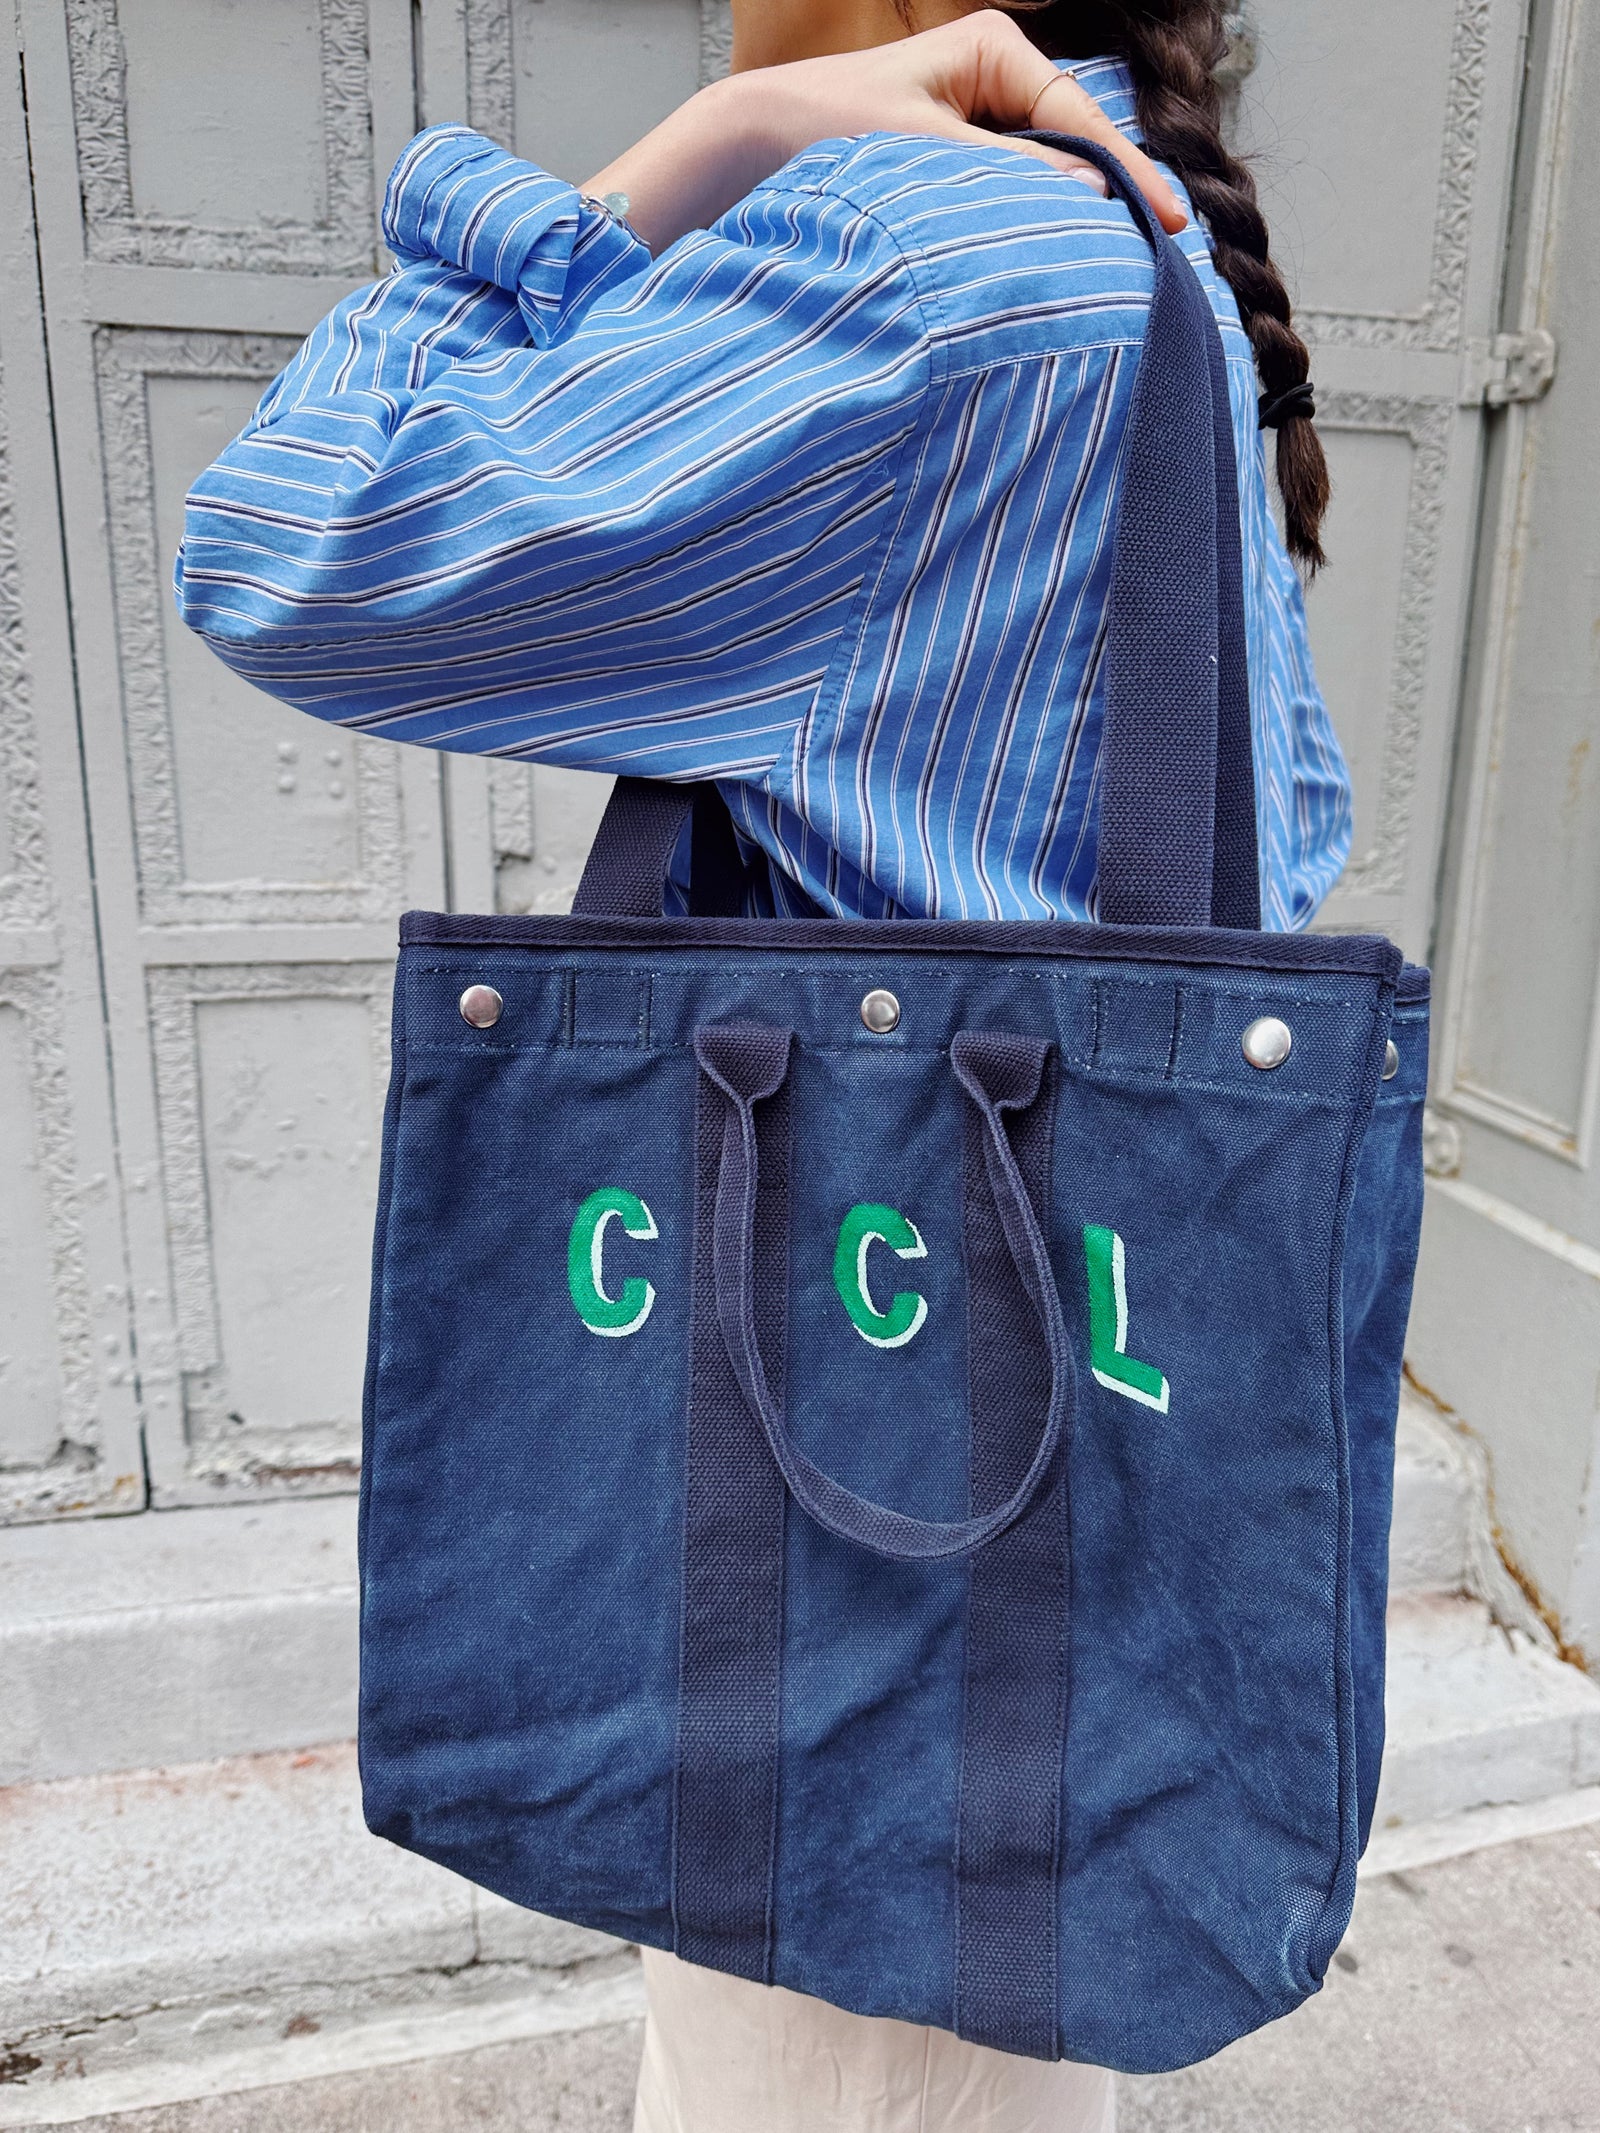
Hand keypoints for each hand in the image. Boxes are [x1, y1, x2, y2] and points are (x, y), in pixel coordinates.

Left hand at [585, 9, 1185, 255]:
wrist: (759, 144)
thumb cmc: (828, 132)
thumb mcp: (926, 155)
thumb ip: (1013, 173)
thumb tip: (1094, 197)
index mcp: (993, 50)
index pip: (1082, 119)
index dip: (1130, 175)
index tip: (1170, 224)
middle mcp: (995, 75)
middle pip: (1078, 145)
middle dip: (1115, 198)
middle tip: (1165, 256)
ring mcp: (981, 117)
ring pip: (1050, 174)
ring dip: (1075, 219)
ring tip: (1121, 267)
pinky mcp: (963, 160)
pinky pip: (1018, 193)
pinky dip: (1037, 227)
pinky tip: (1062, 262)